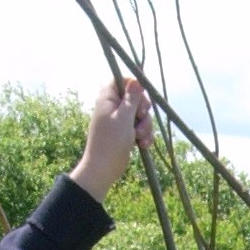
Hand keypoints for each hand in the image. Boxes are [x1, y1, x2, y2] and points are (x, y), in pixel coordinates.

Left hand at [70, 77, 153, 203]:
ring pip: (141, 115)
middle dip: (144, 110)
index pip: (122, 80)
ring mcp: (120, 120)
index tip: (141, 96)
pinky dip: (144, 135)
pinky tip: (143, 145)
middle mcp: (114, 107)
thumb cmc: (110, 142)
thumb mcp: (124, 118)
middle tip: (141, 118)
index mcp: (108, 98)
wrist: (103, 170)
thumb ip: (132, 98)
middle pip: (137, 98)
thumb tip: (137, 79)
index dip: (135, 86)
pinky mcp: (126, 133)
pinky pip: (141, 128)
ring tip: (140, 138)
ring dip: (146, 126)